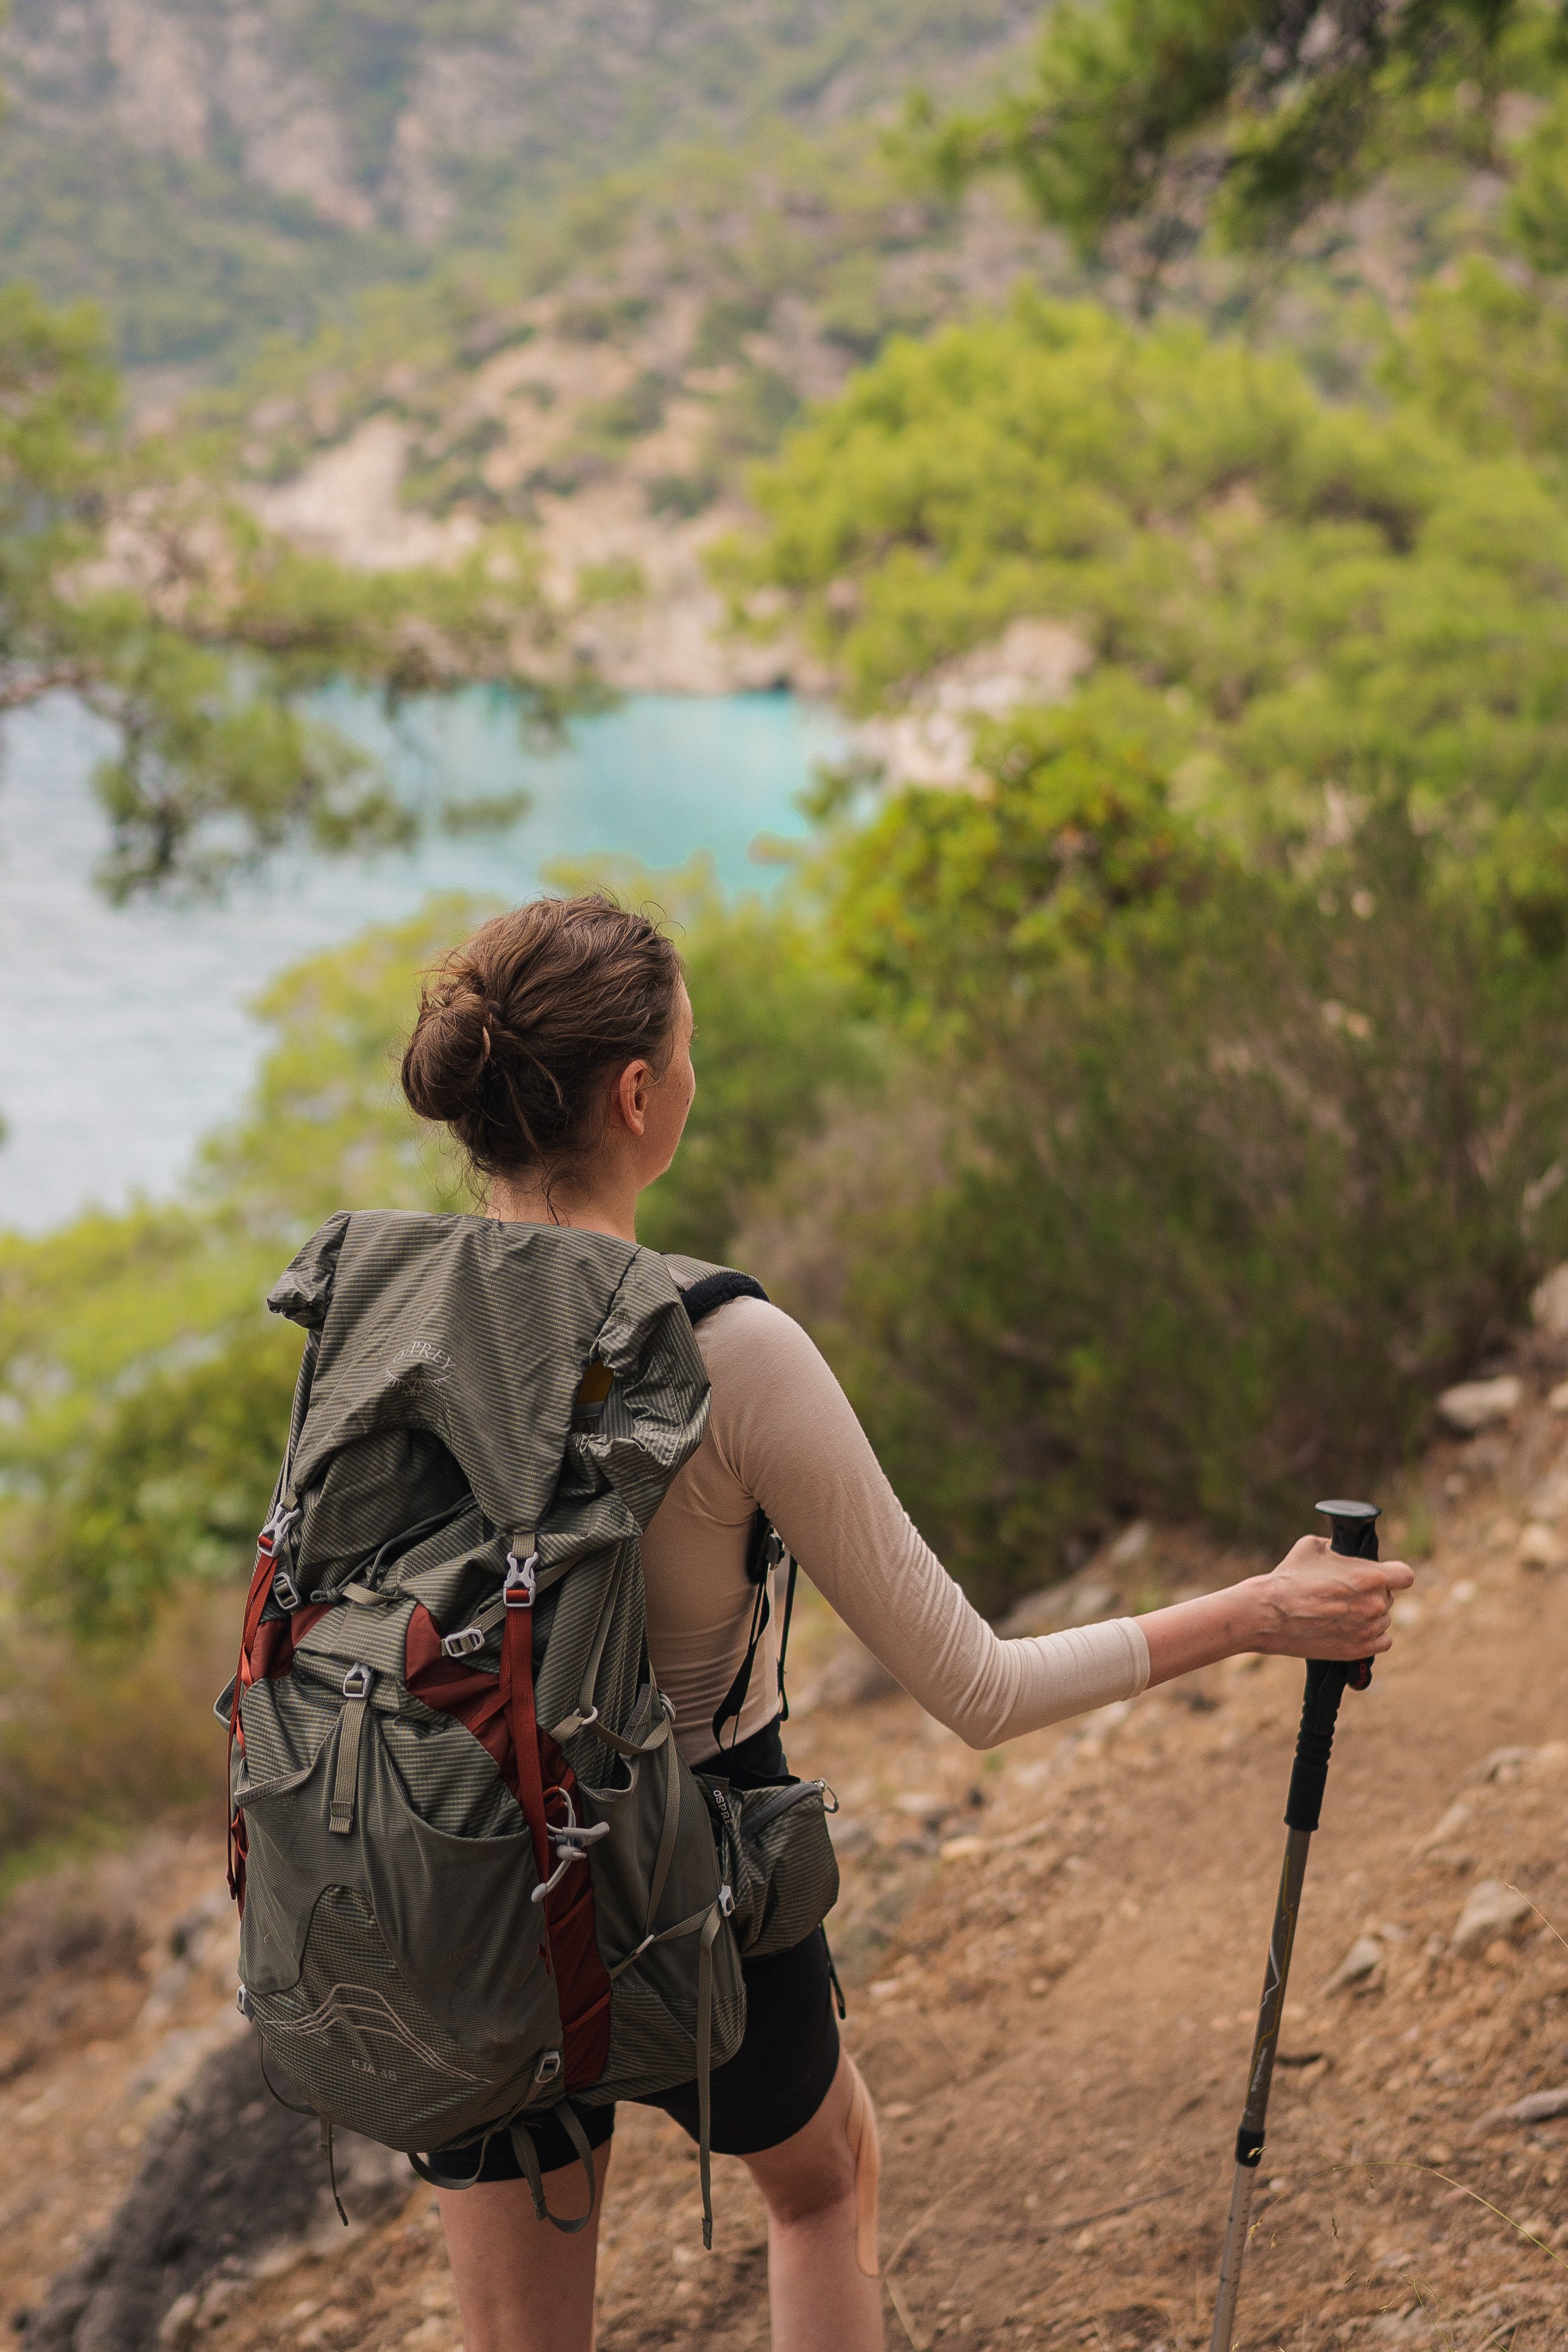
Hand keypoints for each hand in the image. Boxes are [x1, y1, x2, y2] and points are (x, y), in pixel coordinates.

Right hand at [1245, 1534, 1414, 1660]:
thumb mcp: (1313, 1546)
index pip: (1405, 1576)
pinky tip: (1351, 1628)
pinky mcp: (1359, 1649)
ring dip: (1369, 1615)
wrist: (1269, 1613)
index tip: (1383, 1576)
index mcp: (1370, 1575)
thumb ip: (1338, 1549)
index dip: (1394, 1574)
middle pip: (1389, 1597)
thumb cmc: (1289, 1577)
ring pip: (1383, 1620)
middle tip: (1346, 1594)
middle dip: (1372, 1593)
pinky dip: (1370, 1635)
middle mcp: (1375, 1603)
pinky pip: (1382, 1642)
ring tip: (1341, 1612)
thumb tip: (1342, 1551)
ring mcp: (1368, 1629)